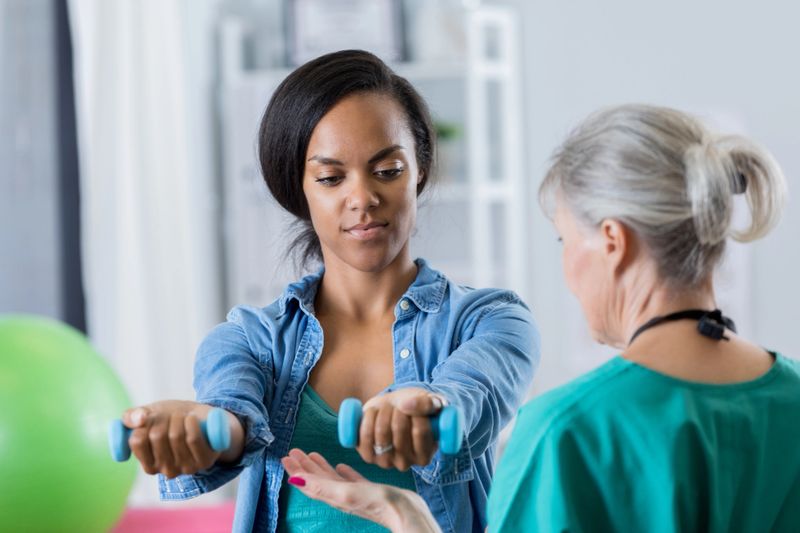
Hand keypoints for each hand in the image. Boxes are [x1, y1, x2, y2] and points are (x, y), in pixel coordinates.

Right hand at [122, 400, 243, 477]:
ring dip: (179, 418)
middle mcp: (166, 471)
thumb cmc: (171, 420)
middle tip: (173, 415)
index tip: (153, 417)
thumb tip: (139, 419)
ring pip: (176, 436)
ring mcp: (186, 468)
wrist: (204, 420)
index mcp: (149, 465)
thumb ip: (132, 417)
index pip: (137, 441)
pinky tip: (193, 418)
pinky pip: (194, 438)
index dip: (145, 422)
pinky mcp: (204, 461)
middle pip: (157, 436)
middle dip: (164, 418)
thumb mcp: (148, 414)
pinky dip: (192, 423)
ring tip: (184, 416)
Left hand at [281, 449, 440, 532]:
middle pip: (318, 480)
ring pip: (332, 479)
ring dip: (321, 467)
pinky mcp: (369, 492)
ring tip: (312, 454)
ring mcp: (355, 495)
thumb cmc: (375, 503)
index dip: (297, 471)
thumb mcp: (345, 492)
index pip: (309, 483)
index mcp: (333, 496)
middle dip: (305, 466)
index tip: (286, 457)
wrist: (405, 512)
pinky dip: (343, 473)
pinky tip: (342, 466)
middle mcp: (341, 496)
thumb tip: (294, 480)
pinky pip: (351, 480)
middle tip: (295, 451)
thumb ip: (320, 486)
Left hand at [358, 388, 445, 470]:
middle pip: (399, 428)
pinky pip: (364, 434)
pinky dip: (368, 417)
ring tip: (387, 408)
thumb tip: (406, 405)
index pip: (420, 430)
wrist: (393, 410)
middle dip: (398, 409)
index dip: (415, 411)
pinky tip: (374, 412)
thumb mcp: (430, 402)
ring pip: (381, 431)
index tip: (414, 405)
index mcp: (424, 456)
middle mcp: (405, 464)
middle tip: (399, 405)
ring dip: (383, 411)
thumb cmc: (415, 408)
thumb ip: (427, 404)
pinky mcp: (367, 454)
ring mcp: (385, 461)